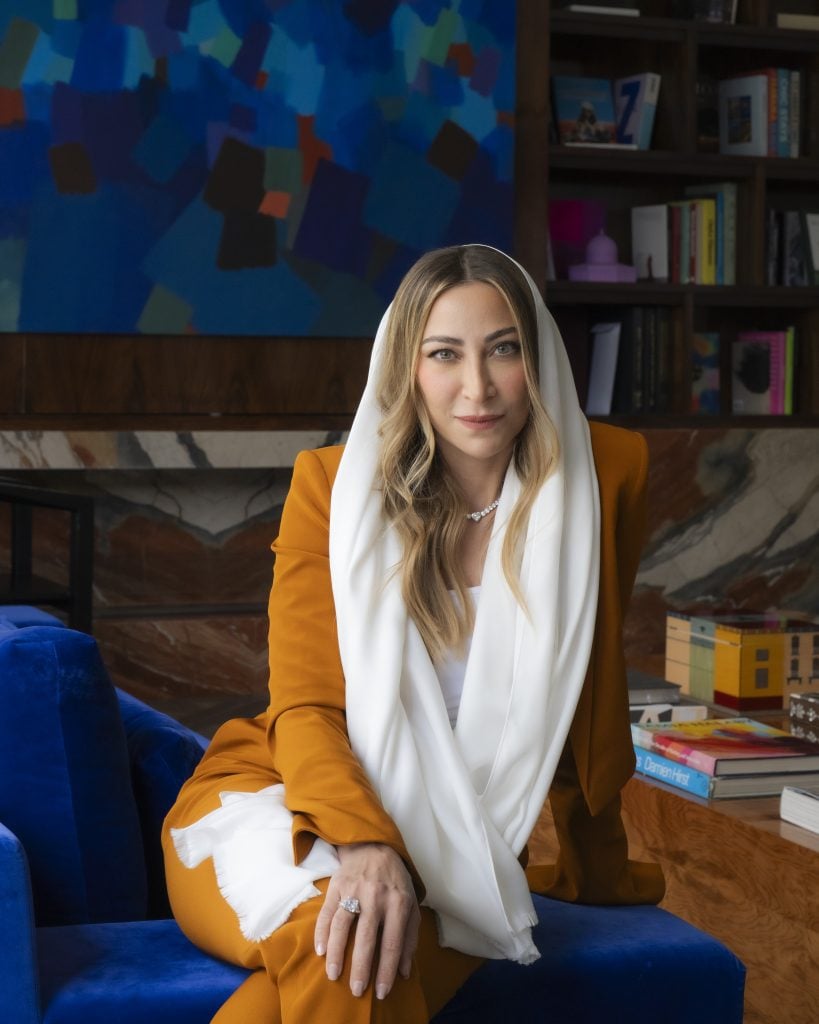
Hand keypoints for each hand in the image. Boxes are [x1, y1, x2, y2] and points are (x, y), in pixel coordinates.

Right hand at [314, 842, 419, 999]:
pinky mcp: (337, 885)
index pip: (392, 942)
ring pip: (342, 926)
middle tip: (356, 991)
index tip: (381, 992)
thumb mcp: (411, 904)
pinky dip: (321, 932)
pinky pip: (326, 912)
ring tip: (333, 975)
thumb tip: (404, 971)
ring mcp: (354, 889)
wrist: (373, 847)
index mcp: (398, 902)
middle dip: (360, 968)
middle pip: (366, 938)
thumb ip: (409, 937)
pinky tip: (320, 951)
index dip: (386, 970)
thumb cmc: (395, 882)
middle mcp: (376, 896)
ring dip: (336, 953)